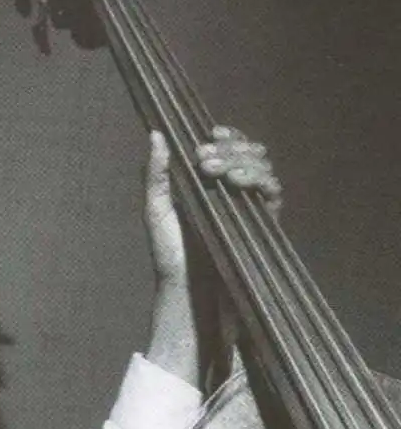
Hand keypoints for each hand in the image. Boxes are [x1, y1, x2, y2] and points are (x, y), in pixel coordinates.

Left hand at [144, 125, 280, 383]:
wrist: (187, 294)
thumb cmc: (170, 258)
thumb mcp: (156, 213)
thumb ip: (156, 176)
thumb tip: (156, 134)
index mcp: (209, 185)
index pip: (229, 148)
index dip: (226, 136)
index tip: (209, 134)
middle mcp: (233, 192)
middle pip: (249, 152)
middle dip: (230, 147)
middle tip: (204, 159)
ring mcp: (249, 207)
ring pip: (263, 167)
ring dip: (242, 160)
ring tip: (214, 172)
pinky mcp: (263, 225)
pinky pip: (272, 193)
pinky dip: (258, 180)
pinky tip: (237, 183)